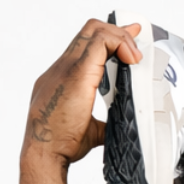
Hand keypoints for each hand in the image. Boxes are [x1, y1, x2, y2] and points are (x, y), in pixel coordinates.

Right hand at [17, 19, 141, 183]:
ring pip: (94, 31)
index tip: (129, 42)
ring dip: (120, 38)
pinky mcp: (77, 73)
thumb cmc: (60, 144)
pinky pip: (99, 43)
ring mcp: (67, 68)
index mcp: (63, 78)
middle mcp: (62, 68)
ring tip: (135, 55)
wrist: (45, 153)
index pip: (85, 45)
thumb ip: (104, 122)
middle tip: (137, 40)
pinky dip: (118, 44)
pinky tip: (131, 58)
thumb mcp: (91, 129)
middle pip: (90, 31)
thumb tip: (121, 126)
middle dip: (118, 32)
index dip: (109, 38)